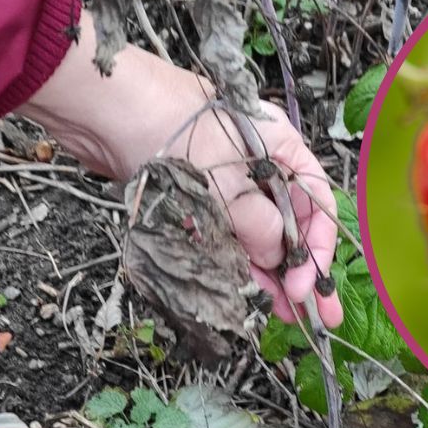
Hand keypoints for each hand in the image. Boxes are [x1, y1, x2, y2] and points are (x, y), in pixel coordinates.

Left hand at [19, 12, 342, 326]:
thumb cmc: (174, 129)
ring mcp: (225, 184)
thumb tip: (276, 258)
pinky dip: (238, 266)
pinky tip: (247, 295)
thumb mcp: (228, 185)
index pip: (317, 202)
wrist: (106, 110)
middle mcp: (259, 168)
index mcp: (281, 148)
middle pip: (291, 224)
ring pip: (257, 237)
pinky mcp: (194, 201)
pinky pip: (226, 239)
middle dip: (303, 271)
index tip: (312, 284)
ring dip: (270, 275)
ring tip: (283, 315)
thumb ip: (259, 227)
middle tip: (319, 316)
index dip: (320, 247)